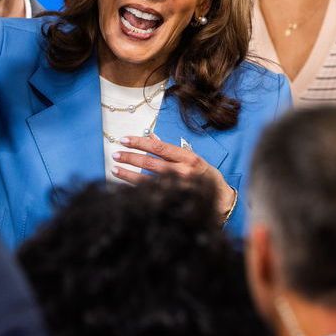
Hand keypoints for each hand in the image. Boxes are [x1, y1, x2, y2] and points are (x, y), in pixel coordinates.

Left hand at [111, 134, 235, 216]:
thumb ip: (170, 149)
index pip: (159, 147)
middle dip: (131, 158)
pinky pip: (151, 193)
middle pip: (151, 163)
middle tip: (116, 154)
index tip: (124, 140)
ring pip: (148, 180)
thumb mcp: (191, 158)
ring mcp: (178, 188)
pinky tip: (125, 182)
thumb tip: (151, 136)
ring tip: (115, 168)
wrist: (221, 200)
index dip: (140, 142)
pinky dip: (136, 187)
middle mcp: (183, 172)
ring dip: (128, 174)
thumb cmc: (204, 175)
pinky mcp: (174, 199)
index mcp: (188, 158)